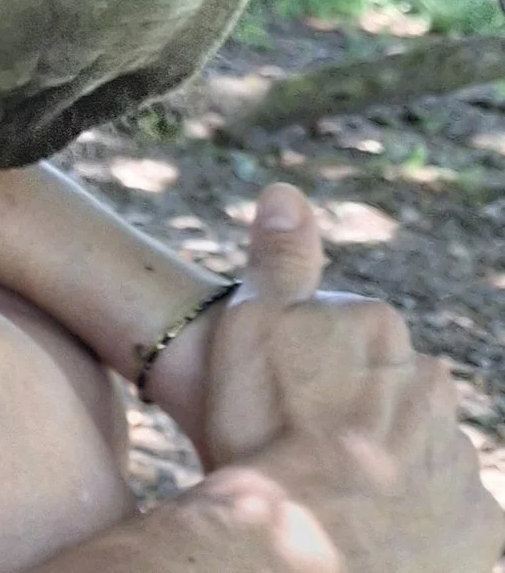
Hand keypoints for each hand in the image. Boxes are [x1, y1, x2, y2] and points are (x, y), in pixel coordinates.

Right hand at [188, 183, 501, 572]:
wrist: (298, 545)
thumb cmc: (262, 432)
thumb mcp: (248, 328)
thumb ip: (276, 260)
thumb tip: (288, 192)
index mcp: (379, 327)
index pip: (355, 333)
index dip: (314, 366)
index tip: (286, 397)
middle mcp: (434, 385)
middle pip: (394, 391)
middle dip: (362, 413)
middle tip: (309, 446)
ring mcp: (461, 457)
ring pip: (423, 451)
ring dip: (391, 466)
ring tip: (339, 496)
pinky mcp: (482, 527)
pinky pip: (451, 515)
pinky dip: (422, 520)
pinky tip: (376, 529)